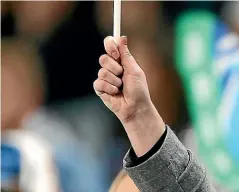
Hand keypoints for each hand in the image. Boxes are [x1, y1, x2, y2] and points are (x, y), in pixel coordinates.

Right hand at [94, 36, 165, 155]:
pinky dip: (110, 88)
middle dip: (114, 68)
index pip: (109, 45)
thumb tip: (122, 38)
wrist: (136, 108)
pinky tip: (115, 93)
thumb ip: (126, 55)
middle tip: (122, 75)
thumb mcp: (135, 70)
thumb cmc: (139, 90)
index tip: (116, 53)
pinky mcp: (100, 88)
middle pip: (103, 58)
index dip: (110, 46)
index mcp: (120, 61)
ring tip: (121, 87)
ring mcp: (105, 78)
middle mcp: (111, 68)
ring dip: (114, 81)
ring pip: (102, 72)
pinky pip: (99, 83)